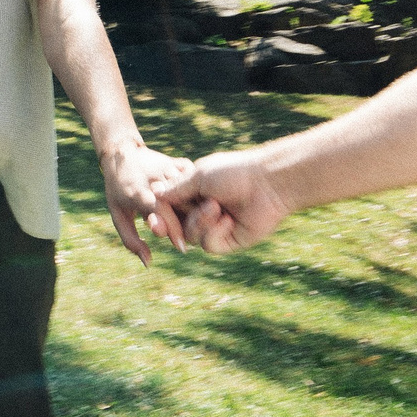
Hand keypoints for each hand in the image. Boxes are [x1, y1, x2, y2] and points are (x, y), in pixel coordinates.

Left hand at [100, 141, 193, 263]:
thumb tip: (148, 263)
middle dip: (192, 221)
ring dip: (200, 208)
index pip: (160, 210)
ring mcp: (169, 168)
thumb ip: (131, 241)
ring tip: (203, 223)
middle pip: (181, 202)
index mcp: (139, 192)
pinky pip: (196, 179)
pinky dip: (202, 191)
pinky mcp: (179, 162)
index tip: (181, 247)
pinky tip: (202, 203)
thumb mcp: (119, 216)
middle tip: (196, 237)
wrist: (122, 154)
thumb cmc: (118, 191)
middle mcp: (156, 179)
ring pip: (193, 191)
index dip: (172, 229)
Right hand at [149, 149, 291, 254]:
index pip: (170, 208)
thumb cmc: (233, 172)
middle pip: (176, 225)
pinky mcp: (229, 241)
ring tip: (216, 207)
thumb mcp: (199, 176)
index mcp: (196, 193)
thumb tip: (153, 193)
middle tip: (160, 224)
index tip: (149, 215)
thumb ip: (176, 188)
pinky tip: (228, 220)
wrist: (266, 184)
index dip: (160, 213)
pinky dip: (214, 232)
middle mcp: (204, 211)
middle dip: (172, 222)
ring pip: (191, 236)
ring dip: (199, 222)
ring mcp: (216, 227)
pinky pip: (208, 244)